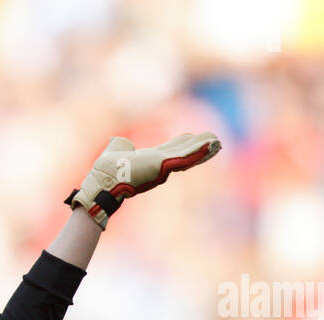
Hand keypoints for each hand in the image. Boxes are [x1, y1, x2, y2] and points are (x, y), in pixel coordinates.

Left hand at [64, 132, 220, 229]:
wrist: (104, 179)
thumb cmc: (108, 169)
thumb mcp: (117, 150)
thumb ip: (121, 145)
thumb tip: (117, 142)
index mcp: (152, 160)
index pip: (173, 150)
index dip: (185, 143)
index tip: (195, 137)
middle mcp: (160, 165)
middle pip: (185, 153)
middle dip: (200, 147)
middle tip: (217, 140)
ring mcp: (163, 167)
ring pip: (188, 156)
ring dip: (204, 149)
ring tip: (219, 142)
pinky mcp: (163, 167)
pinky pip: (185, 158)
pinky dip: (198, 152)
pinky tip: (210, 146)